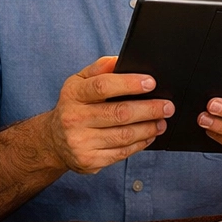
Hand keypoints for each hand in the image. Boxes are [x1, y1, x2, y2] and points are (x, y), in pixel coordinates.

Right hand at [45, 56, 173, 173]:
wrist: (53, 140)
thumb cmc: (75, 105)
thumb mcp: (79, 82)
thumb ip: (100, 68)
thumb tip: (121, 59)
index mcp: (73, 94)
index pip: (103, 86)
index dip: (129, 84)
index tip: (151, 83)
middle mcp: (74, 118)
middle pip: (119, 113)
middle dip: (149, 109)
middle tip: (168, 106)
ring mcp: (80, 142)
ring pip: (124, 135)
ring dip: (149, 128)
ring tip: (162, 121)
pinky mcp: (89, 161)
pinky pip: (121, 152)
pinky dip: (140, 144)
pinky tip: (149, 136)